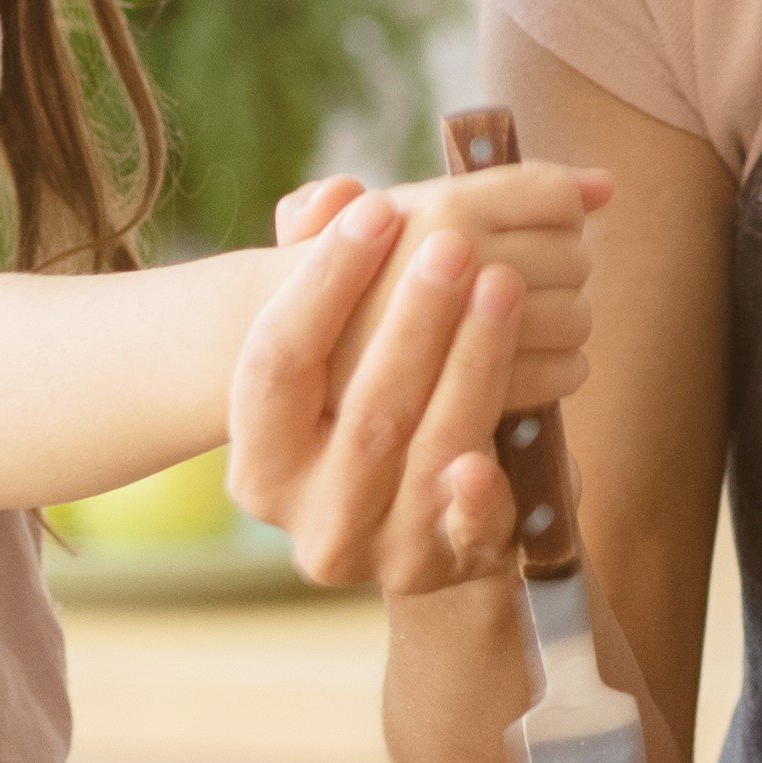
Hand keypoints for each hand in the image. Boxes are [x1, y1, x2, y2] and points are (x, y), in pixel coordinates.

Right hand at [227, 165, 610, 592]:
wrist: (419, 522)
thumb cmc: (368, 407)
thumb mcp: (334, 351)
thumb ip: (318, 265)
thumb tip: (336, 194)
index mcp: (258, 459)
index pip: (275, 360)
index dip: (325, 280)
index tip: (379, 208)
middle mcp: (306, 512)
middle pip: (362, 406)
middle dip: (413, 316)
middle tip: (456, 241)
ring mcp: (377, 550)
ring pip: (427, 447)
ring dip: (471, 362)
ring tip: (504, 283)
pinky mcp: (447, 568)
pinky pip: (468, 532)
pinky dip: (480, 490)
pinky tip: (498, 448)